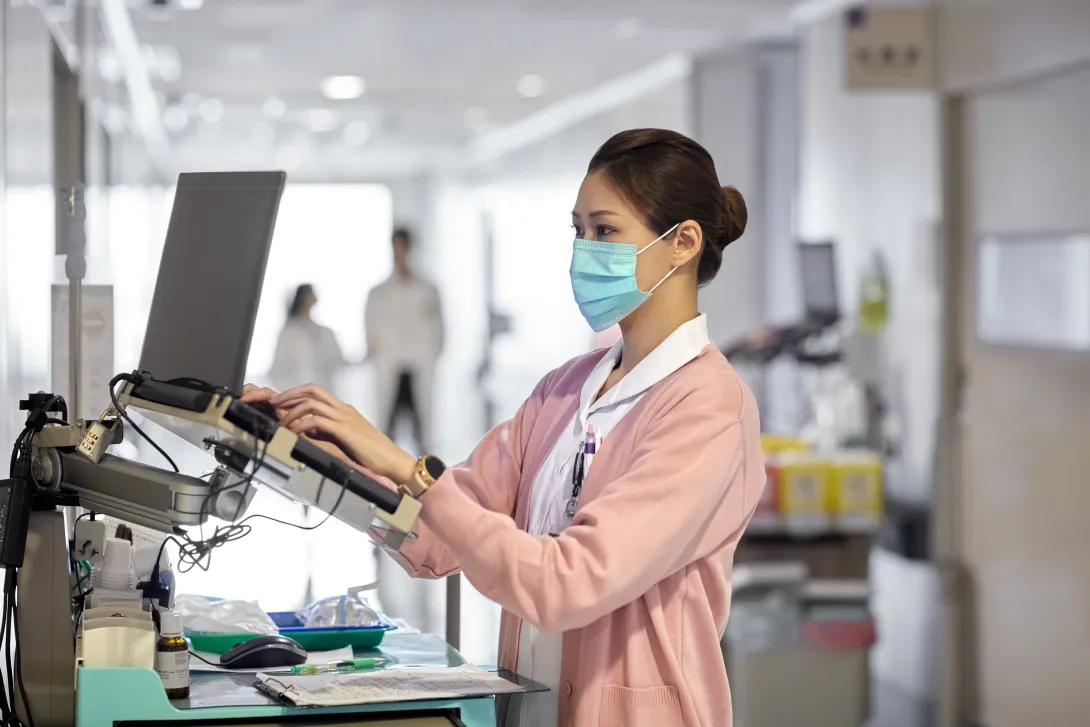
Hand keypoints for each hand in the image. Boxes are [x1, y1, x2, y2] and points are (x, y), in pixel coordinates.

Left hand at [271, 384, 416, 482]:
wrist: (392, 460)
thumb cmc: (372, 453)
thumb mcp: (345, 438)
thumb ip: (328, 432)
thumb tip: (309, 430)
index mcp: (343, 409)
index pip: (315, 392)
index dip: (296, 393)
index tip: (281, 402)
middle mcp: (343, 409)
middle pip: (311, 390)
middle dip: (289, 394)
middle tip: (273, 402)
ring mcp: (344, 417)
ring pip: (311, 403)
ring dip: (291, 410)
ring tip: (280, 421)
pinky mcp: (344, 430)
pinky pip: (316, 421)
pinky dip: (301, 424)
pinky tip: (294, 433)